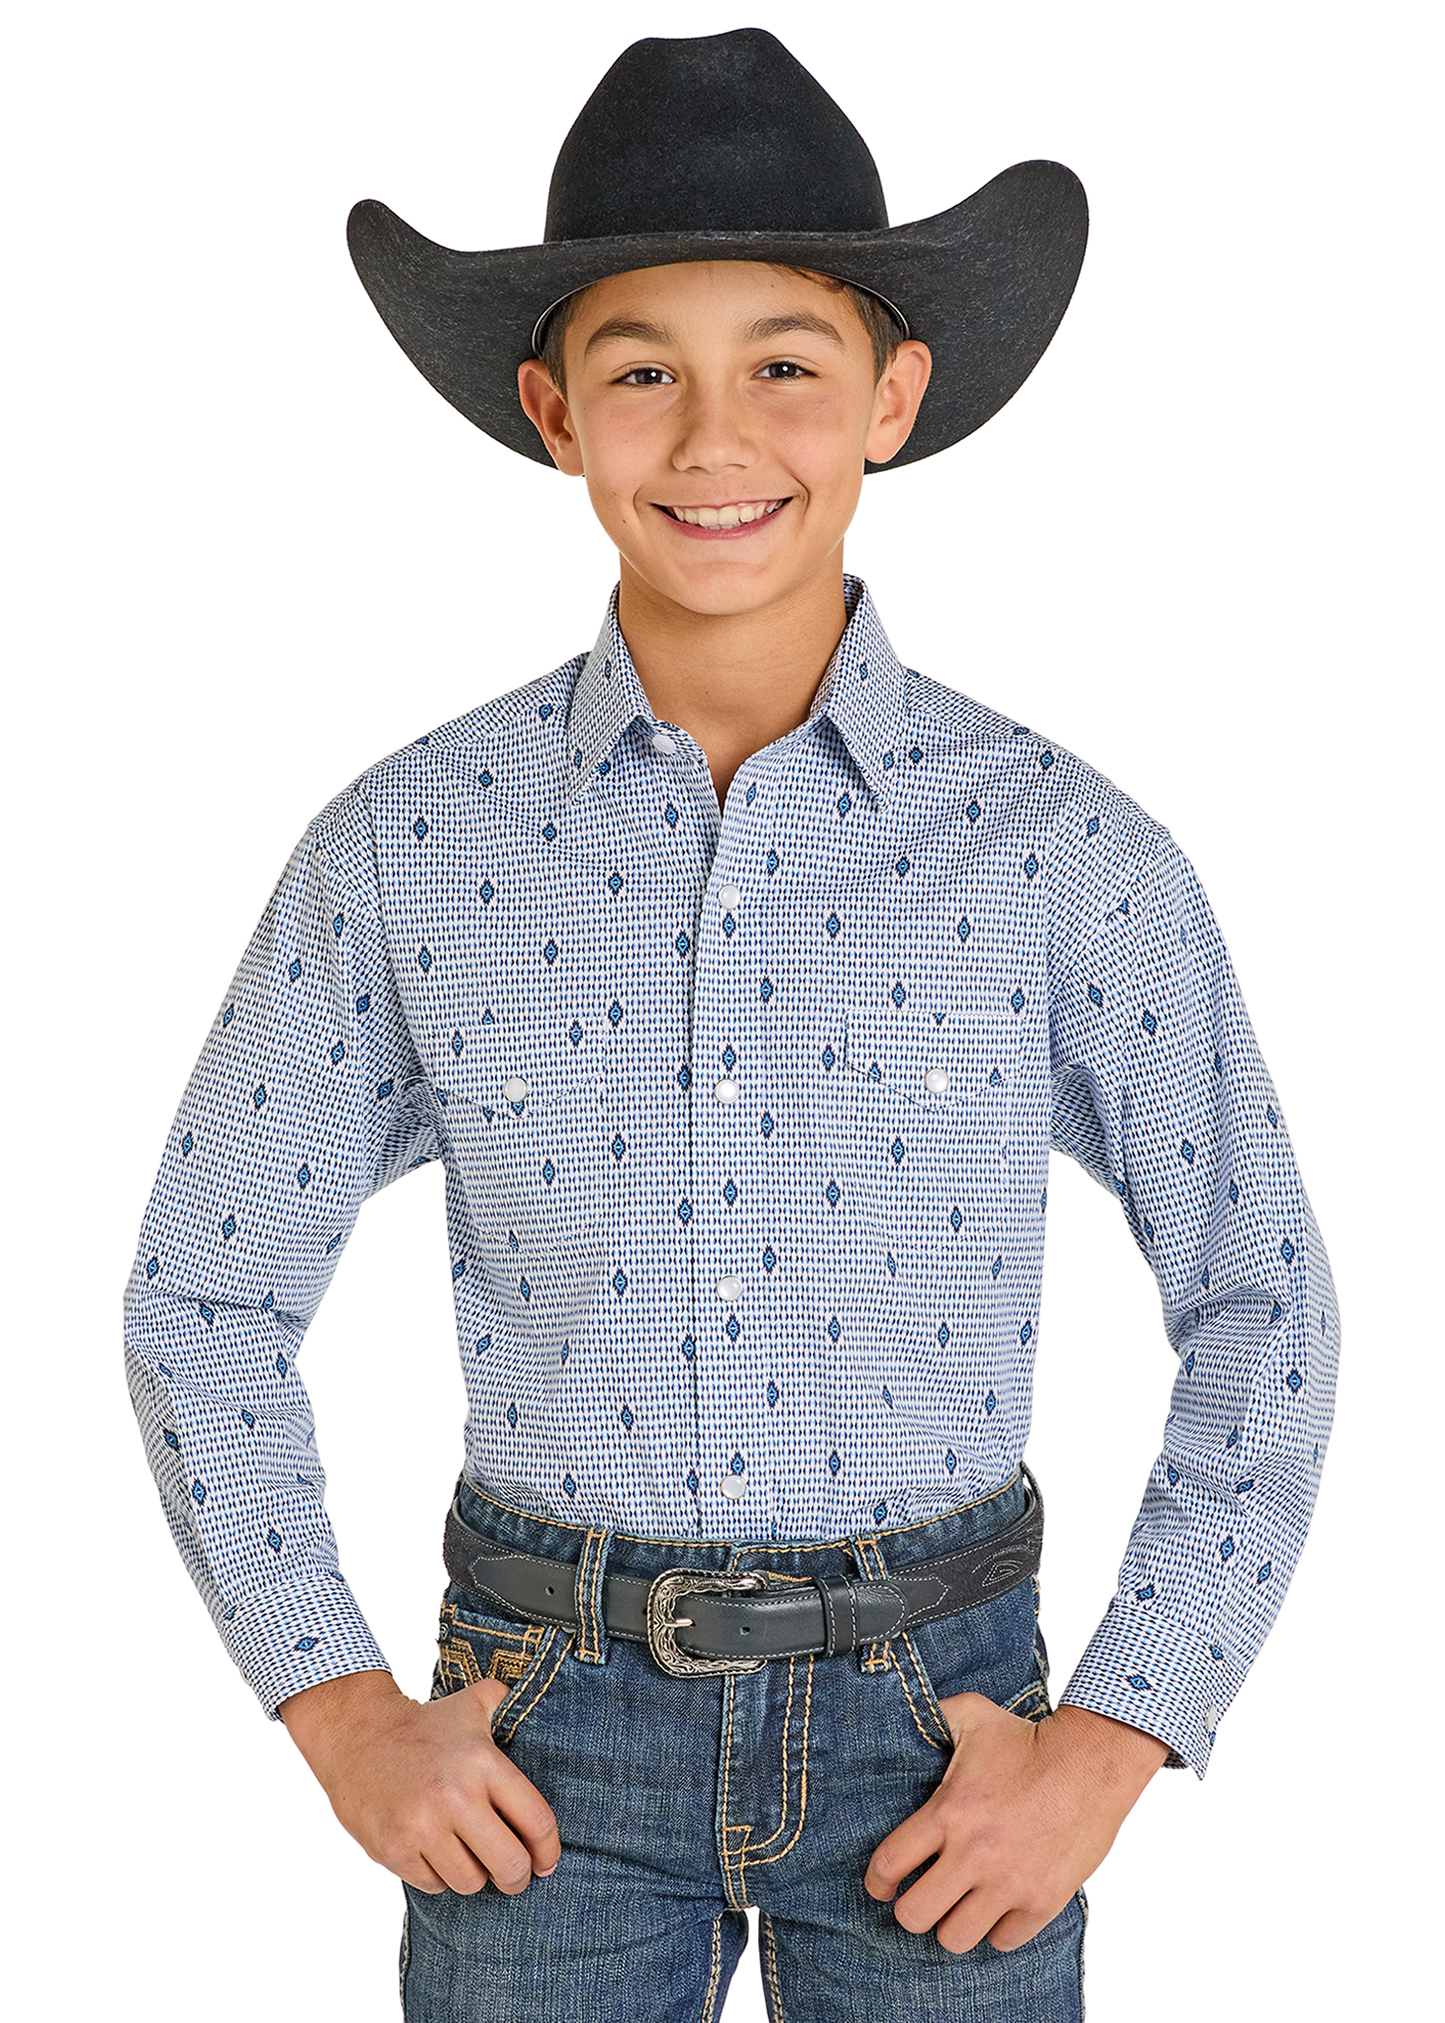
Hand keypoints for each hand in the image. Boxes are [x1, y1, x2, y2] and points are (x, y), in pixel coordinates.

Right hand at [279, 1669, 561, 1896]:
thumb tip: (540, 1703)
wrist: (356, 1731)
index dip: (548, 1851)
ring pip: (471, 1882)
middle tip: (513, 1874)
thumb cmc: (425, 1724)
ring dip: (475, 1875)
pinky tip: (434, 1853)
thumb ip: (510, 1703)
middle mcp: (455, 1796)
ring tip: (468, 1856)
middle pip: (510, 1865)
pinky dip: (439, 1875)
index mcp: (483, 1763)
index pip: (536, 1821)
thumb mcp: (472, 1704)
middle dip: (517, 1877)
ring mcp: (421, 1826)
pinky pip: (434, 1885)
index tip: (546, 1862)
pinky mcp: (393, 1849)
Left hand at [864, 1692, 1169, 1954]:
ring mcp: (1008, 1883)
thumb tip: (902, 1710)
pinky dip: (997, 1929)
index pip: (888, 1865)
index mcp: (948, 1813)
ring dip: (952, 1924)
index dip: (877, 1881)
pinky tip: (998, 1907)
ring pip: (954, 1938)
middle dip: (911, 1909)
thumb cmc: (1027, 1738)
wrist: (1091, 1762)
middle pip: (914, 1916)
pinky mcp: (1042, 1902)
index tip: (881, 1885)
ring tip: (960, 1906)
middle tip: (922, 1896)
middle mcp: (973, 1854)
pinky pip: (1002, 1941)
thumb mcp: (971, 1715)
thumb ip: (932, 1716)